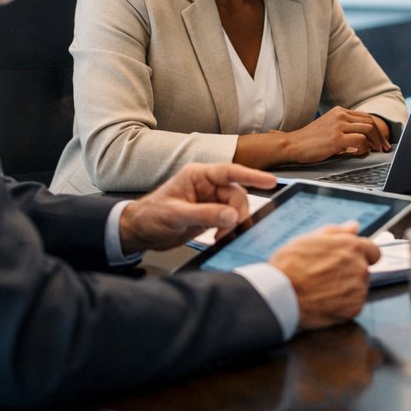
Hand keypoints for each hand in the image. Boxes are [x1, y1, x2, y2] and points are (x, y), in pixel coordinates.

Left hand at [119, 162, 276, 252]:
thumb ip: (205, 214)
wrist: (139, 232)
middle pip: (236, 194)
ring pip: (235, 208)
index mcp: (198, 176)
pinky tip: (220, 238)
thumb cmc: (150, 216)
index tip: (271, 182)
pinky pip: (228, 220)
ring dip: (233, 224)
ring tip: (221, 237)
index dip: (252, 176)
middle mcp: (207, 186)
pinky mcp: (210, 215)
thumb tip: (231, 216)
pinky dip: (228, 230)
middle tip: (231, 229)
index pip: (230, 172)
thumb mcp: (176, 215)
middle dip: (238, 212)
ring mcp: (209, 201)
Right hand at [269, 223, 383, 330]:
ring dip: (346, 290)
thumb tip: (354, 227)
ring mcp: (358, 289)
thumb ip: (337, 232)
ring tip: (322, 290)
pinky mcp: (353, 309)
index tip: (349, 261)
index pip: (373, 251)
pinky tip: (324, 302)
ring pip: (359, 289)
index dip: (362, 256)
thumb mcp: (310, 239)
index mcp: (352, 247)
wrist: (279, 295)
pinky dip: (342, 306)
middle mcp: (360, 267)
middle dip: (350, 272)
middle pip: (364, 270)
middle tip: (326, 277)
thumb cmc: (290, 265)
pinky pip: (353, 306)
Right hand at [283, 108, 392, 163]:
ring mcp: (338, 126)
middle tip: (384, 148)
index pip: (365, 117)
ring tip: (377, 151)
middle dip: (381, 136)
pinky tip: (361, 153)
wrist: (291, 145)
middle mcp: (340, 115)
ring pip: (369, 129)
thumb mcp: (328, 128)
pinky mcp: (336, 138)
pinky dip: (365, 148)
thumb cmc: (309, 141)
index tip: (381, 140)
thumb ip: (344, 129)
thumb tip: (363, 141)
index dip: (377, 129)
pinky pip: (361, 140)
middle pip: (370, 122)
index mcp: (339, 111)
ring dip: (376, 142)